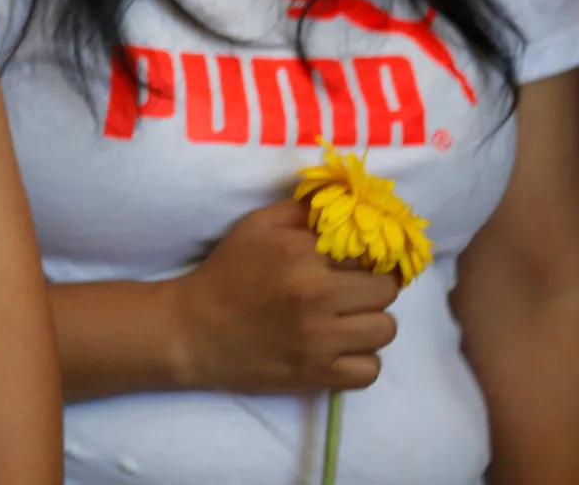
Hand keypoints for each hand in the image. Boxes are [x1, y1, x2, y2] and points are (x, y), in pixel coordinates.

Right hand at [169, 199, 399, 394]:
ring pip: (386, 329)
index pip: (367, 250)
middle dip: (372, 288)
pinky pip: (371, 370)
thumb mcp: (255, 226)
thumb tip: (345, 204)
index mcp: (300, 253)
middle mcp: (316, 294)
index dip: (363, 256)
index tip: (353, 264)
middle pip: (386, 291)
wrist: (192, 330)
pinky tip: (339, 350)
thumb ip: (300, 211)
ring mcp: (320, 338)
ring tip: (346, 321)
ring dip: (370, 324)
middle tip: (352, 293)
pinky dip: (361, 361)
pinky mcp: (318, 374)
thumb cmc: (225, 273)